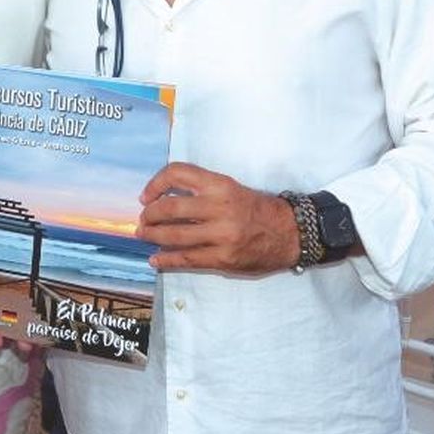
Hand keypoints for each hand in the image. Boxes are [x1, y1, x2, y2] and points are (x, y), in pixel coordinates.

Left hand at [137, 162, 299, 274]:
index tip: (146, 196)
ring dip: (152, 236)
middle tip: (143, 220)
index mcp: (220, 184)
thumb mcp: (231, 187)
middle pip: (168, 208)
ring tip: (144, 236)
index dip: (155, 183)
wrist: (290, 233)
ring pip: (173, 236)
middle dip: (149, 215)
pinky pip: (187, 259)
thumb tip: (162, 197)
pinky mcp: (223, 258)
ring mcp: (221, 235)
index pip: (177, 173)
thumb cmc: (256, 208)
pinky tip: (155, 259)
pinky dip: (166, 260)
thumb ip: (201, 189)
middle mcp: (219, 207)